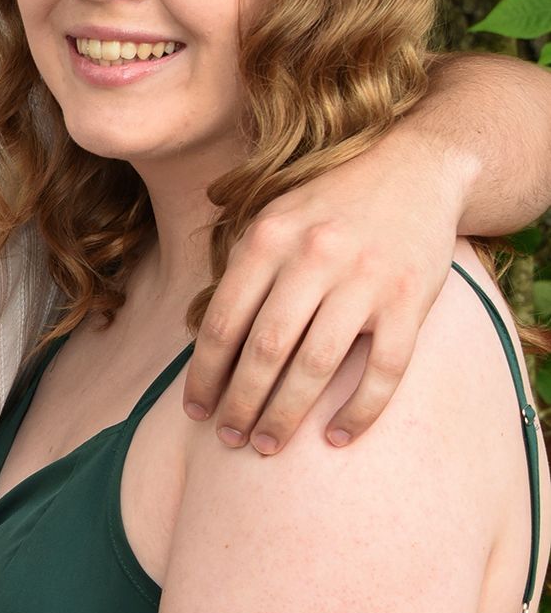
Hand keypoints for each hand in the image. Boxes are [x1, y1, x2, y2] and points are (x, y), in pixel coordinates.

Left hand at [184, 130, 458, 453]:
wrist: (416, 167)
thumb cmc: (330, 203)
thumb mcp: (274, 215)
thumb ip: (242, 268)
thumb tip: (203, 339)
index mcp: (269, 237)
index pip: (223, 321)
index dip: (204, 374)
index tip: (195, 409)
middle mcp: (314, 256)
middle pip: (265, 350)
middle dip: (241, 403)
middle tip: (230, 439)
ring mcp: (365, 279)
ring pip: (316, 365)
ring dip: (286, 415)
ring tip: (267, 445)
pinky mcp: (409, 300)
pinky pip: (383, 370)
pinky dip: (359, 410)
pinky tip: (336, 436)